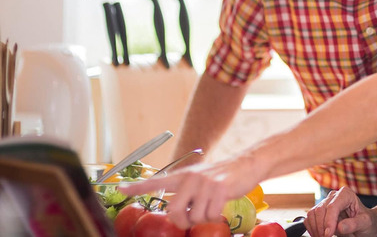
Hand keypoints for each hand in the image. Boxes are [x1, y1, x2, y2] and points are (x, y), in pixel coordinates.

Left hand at [119, 154, 259, 229]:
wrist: (246, 164)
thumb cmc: (221, 176)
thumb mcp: (200, 179)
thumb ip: (185, 191)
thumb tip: (174, 212)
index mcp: (183, 175)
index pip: (156, 181)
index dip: (138, 187)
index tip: (120, 188)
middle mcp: (191, 177)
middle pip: (173, 211)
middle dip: (182, 222)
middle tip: (191, 219)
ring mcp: (205, 183)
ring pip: (194, 217)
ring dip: (204, 218)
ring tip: (212, 205)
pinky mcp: (219, 188)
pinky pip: (211, 215)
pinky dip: (216, 215)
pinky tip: (221, 204)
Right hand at [305, 187, 376, 236]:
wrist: (366, 224)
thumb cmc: (368, 221)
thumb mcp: (366, 223)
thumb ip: (354, 224)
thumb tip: (340, 227)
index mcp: (346, 194)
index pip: (332, 206)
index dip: (329, 221)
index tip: (328, 234)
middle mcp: (334, 196)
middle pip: (320, 210)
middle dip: (321, 227)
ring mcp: (326, 203)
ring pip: (313, 213)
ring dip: (316, 228)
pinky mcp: (320, 211)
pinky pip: (310, 218)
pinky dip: (311, 228)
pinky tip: (318, 235)